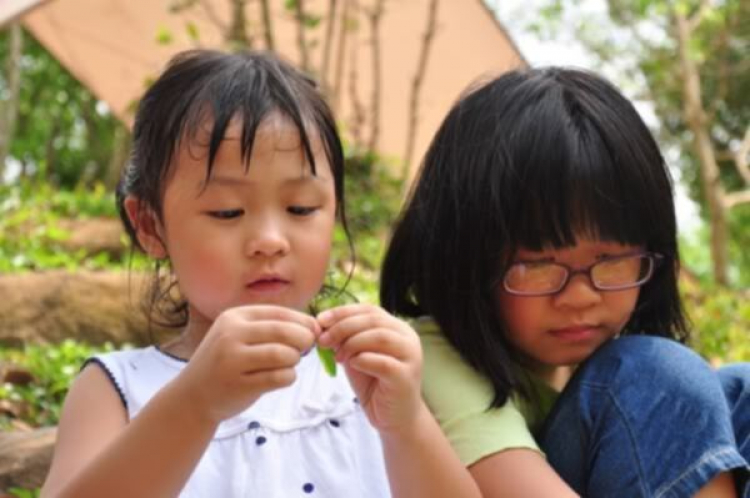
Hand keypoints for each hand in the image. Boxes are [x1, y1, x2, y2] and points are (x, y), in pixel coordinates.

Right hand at [176, 305, 318, 424]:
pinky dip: (289, 377)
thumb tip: (314, 327)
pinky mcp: (239, 385)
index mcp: (234, 317)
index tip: (314, 331)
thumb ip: (272, 328)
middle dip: (303, 339)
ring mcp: (233, 360)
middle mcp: (231, 335)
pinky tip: (282, 378)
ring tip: (288, 364)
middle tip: (305, 349)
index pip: (279, 313)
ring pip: (283, 354)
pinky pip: (279, 378)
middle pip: (283, 332)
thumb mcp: (239, 335)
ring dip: (294, 360)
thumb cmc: (226, 363)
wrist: (193, 396)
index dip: (303, 321)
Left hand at [317, 304, 422, 434]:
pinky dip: (363, 360)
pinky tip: (351, 365)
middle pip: (373, 320)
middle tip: (323, 340)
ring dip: (352, 343)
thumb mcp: (355, 356)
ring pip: (379, 337)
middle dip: (343, 327)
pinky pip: (383, 362)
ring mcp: (410, 356)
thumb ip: (345, 340)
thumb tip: (321, 326)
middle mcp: (407, 337)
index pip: (369, 310)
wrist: (394, 418)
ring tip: (337, 357)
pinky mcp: (406, 376)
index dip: (343, 312)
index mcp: (396, 328)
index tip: (320, 320)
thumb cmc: (375, 385)